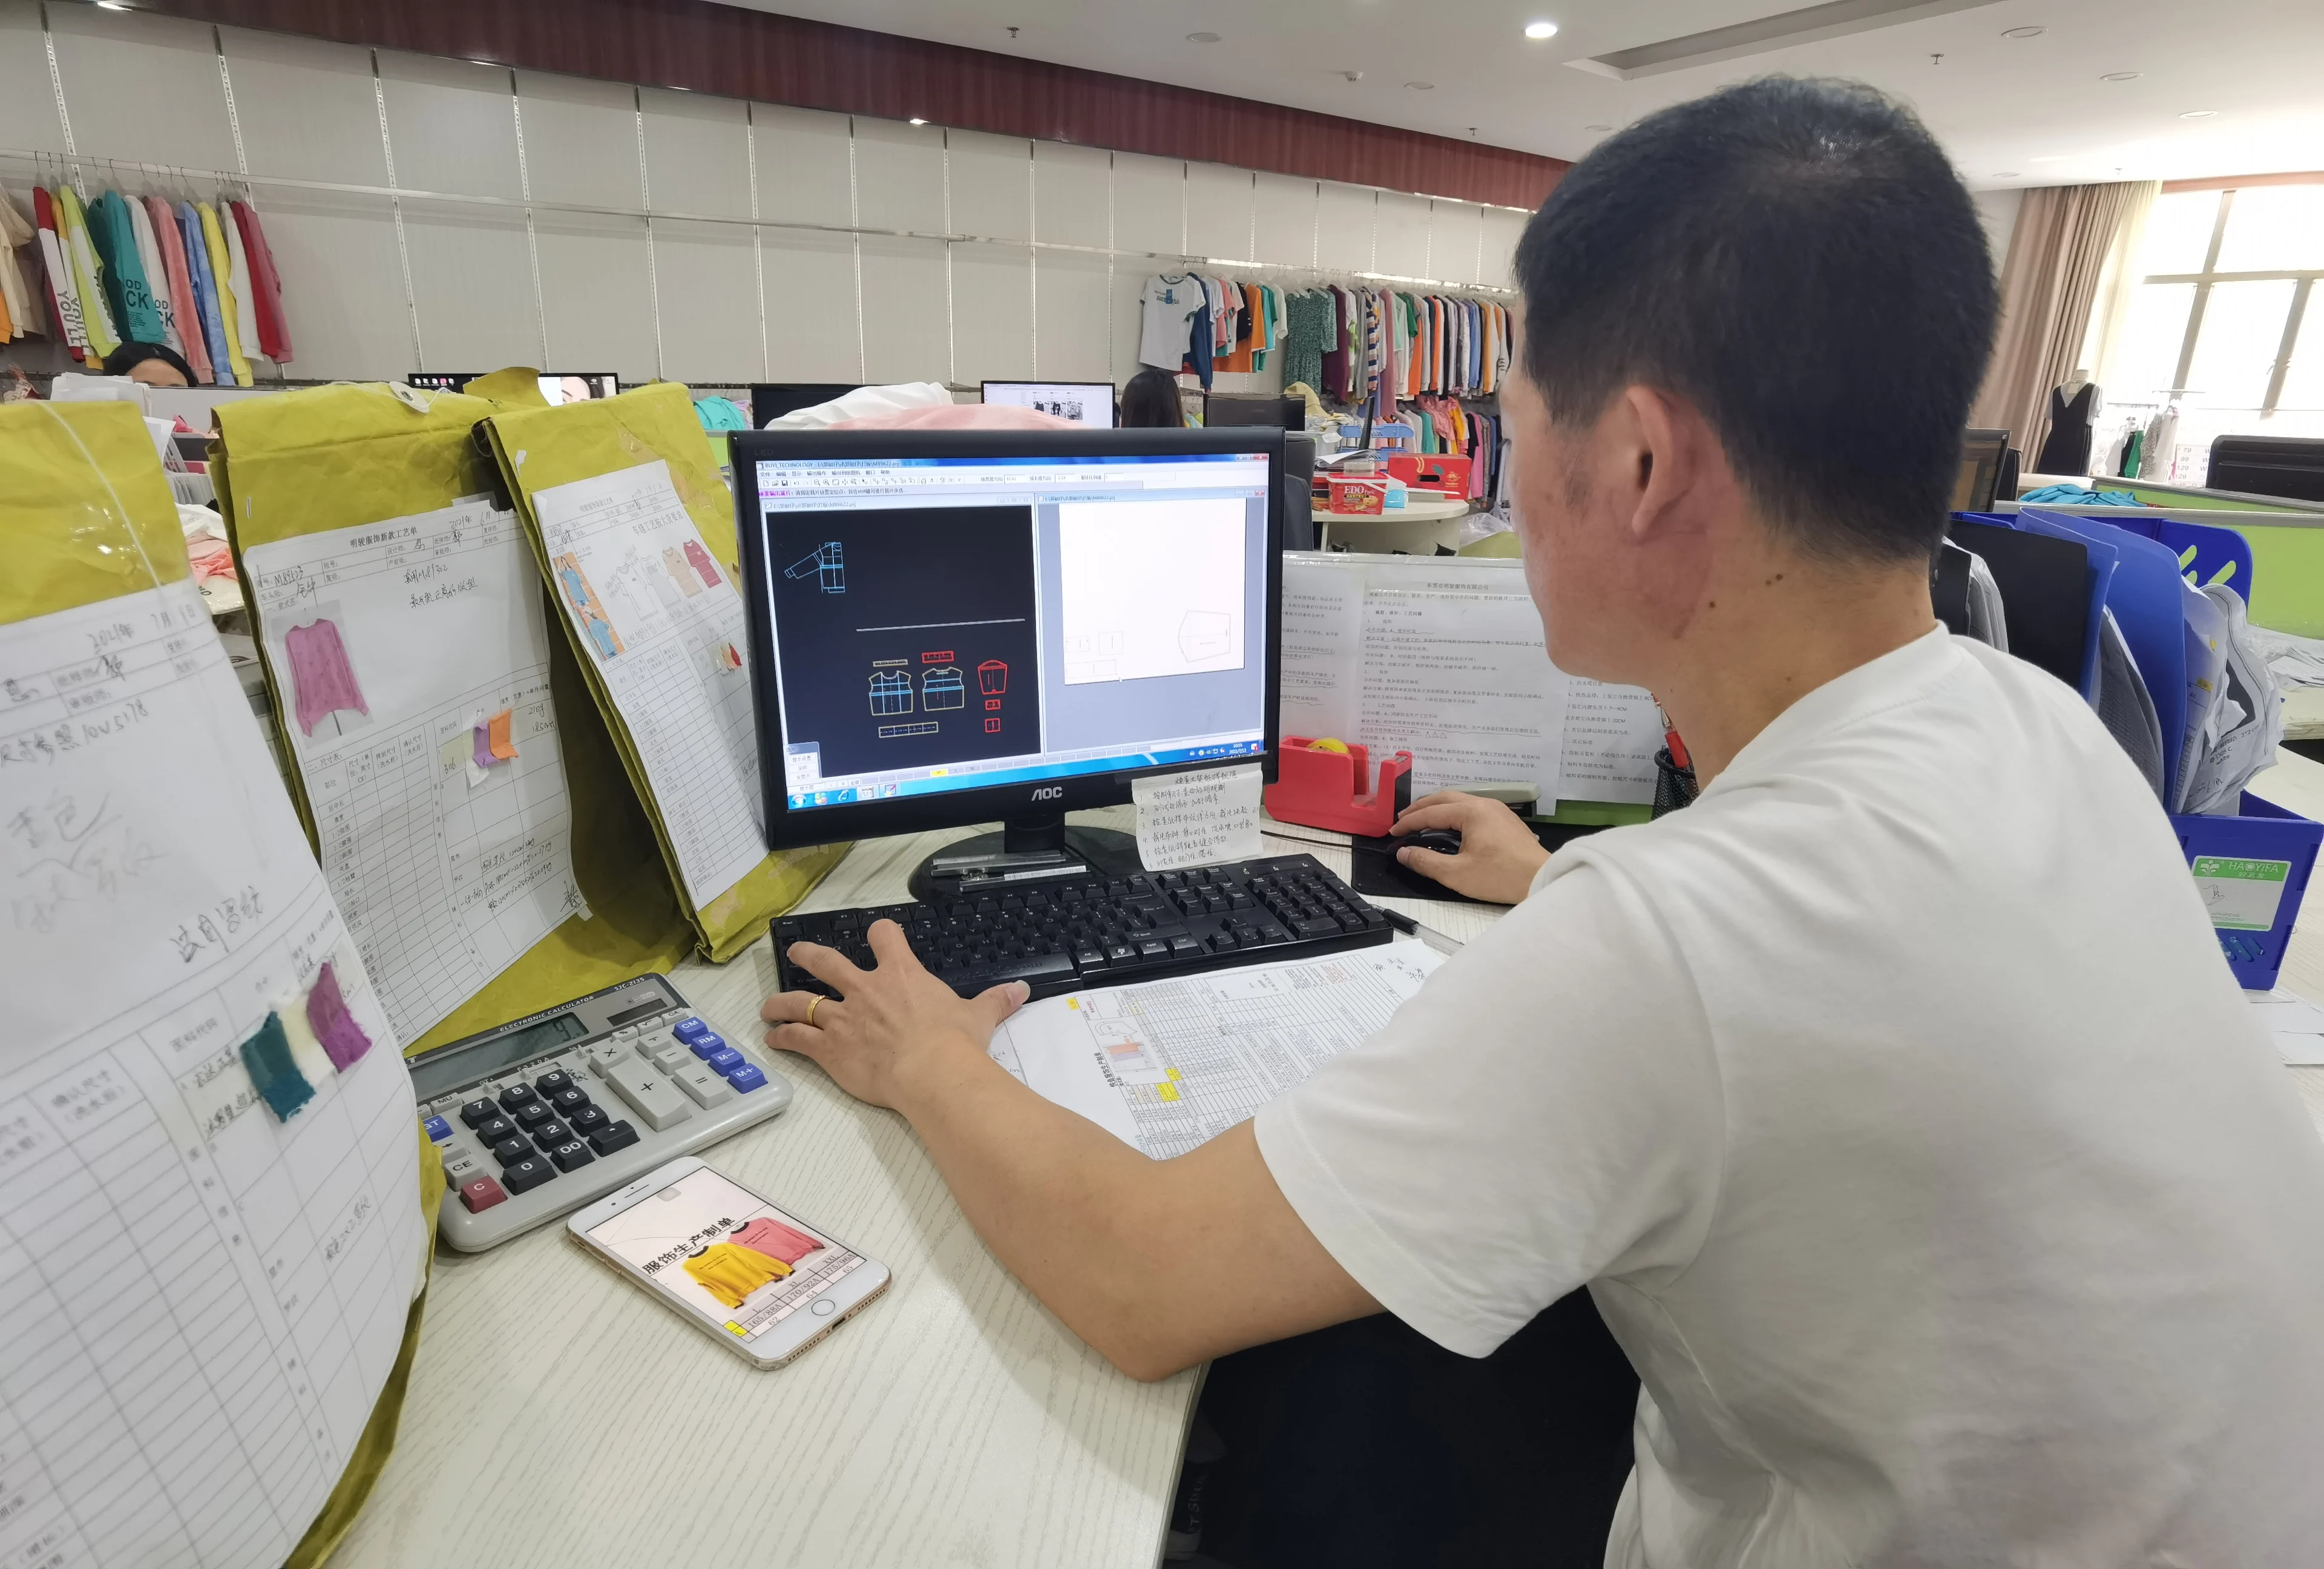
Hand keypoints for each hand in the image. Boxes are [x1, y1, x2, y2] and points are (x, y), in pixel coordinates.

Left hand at [762, 921, 1029, 1111]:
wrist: (931, 1072)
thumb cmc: (953, 1044)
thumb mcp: (978, 1017)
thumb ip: (994, 1001)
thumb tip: (1019, 992)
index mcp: (901, 975)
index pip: (885, 937)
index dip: (881, 934)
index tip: (880, 936)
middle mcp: (865, 989)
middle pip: (825, 962)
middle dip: (808, 955)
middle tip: (798, 952)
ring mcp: (843, 1017)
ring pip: (801, 1001)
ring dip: (782, 1001)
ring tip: (769, 1004)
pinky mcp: (829, 1047)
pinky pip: (798, 1038)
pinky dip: (783, 1037)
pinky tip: (774, 1039)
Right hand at [1388, 790, 1549, 903]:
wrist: (1542, 879)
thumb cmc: (1499, 876)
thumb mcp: (1456, 873)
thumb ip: (1425, 861)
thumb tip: (1403, 852)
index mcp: (1471, 811)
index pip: (1431, 813)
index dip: (1408, 823)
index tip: (1392, 833)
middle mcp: (1484, 803)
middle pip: (1444, 798)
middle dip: (1420, 808)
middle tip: (1403, 821)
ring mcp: (1498, 809)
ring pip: (1460, 801)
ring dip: (1438, 809)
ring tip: (1422, 821)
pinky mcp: (1506, 819)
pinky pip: (1473, 808)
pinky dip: (1454, 813)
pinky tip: (1450, 826)